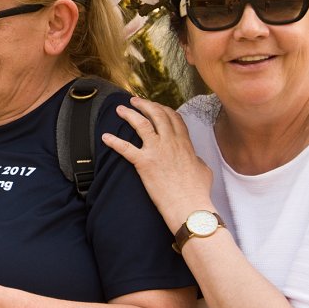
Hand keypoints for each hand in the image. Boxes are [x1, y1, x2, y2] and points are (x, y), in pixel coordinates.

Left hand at [102, 97, 214, 229]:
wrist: (190, 206)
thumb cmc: (197, 192)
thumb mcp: (203, 170)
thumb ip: (196, 159)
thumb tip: (194, 158)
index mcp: (185, 143)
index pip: (174, 118)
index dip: (163, 109)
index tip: (155, 106)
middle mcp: (171, 142)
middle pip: (157, 115)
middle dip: (145, 105)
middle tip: (134, 101)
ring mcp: (157, 151)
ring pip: (142, 124)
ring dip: (129, 115)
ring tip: (120, 110)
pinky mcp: (144, 163)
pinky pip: (126, 148)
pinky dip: (114, 141)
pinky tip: (105, 137)